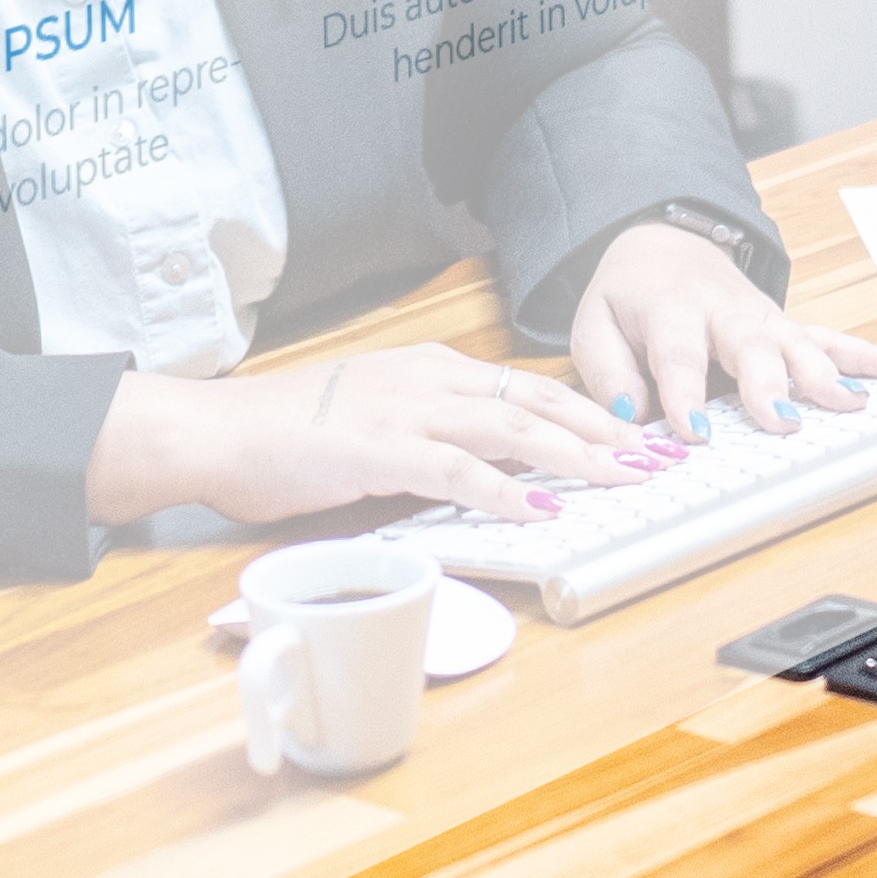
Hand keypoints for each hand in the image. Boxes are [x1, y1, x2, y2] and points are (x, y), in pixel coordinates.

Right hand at [92, 345, 655, 527]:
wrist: (218, 431)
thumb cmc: (285, 435)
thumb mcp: (373, 425)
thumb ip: (430, 441)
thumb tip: (485, 475)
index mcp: (428, 370)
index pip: (525, 387)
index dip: (585, 412)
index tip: (633, 435)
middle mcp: (427, 379)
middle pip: (536, 401)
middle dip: (604, 430)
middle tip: (657, 455)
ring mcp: (404, 410)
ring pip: (511, 427)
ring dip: (574, 455)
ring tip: (624, 477)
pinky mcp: (379, 448)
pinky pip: (456, 468)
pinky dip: (504, 488)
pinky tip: (540, 507)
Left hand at [561, 221, 876, 440]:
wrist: (663, 240)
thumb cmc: (629, 294)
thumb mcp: (593, 322)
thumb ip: (607, 369)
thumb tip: (628, 416)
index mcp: (670, 310)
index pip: (678, 354)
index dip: (684, 393)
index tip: (693, 432)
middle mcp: (724, 311)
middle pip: (750, 346)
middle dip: (769, 385)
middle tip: (782, 423)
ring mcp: (762, 317)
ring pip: (798, 342)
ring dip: (825, 373)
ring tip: (851, 404)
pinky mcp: (786, 325)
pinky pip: (830, 338)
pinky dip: (865, 355)